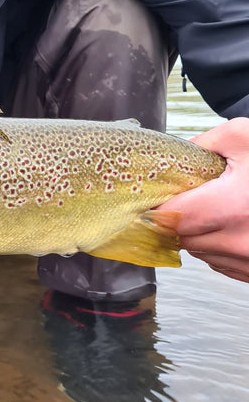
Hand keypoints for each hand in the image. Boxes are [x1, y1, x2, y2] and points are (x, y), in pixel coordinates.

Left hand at [157, 118, 248, 281]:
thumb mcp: (244, 137)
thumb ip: (205, 143)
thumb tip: (177, 156)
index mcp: (232, 207)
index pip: (172, 218)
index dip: (161, 204)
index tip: (161, 193)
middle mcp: (241, 242)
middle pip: (183, 238)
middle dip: (180, 218)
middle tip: (190, 197)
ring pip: (202, 253)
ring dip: (200, 234)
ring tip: (218, 209)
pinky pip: (223, 264)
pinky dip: (220, 246)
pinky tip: (234, 224)